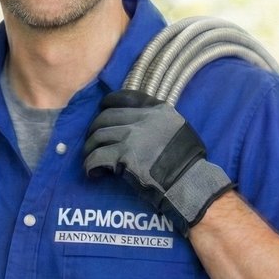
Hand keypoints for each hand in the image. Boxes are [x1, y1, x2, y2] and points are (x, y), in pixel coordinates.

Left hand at [82, 89, 233, 232]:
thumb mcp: (179, 128)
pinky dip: (90, 165)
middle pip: (106, 117)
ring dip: (90, 147)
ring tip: (90, 157)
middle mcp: (143, 119)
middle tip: (94, 141)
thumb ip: (159, 121)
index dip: (108, 103)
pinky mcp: (124, 157)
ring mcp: (132, 137)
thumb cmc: (188, 160)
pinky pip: (97, 157)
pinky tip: (92, 172)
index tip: (102, 110)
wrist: (188, 181)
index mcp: (157, 110)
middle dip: (95, 128)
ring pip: (98, 136)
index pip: (124, 97)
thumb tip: (139, 124)